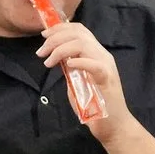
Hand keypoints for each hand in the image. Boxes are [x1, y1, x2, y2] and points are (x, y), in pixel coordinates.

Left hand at [37, 20, 130, 143]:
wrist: (113, 125)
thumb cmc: (95, 106)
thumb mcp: (78, 81)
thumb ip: (70, 68)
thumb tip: (56, 57)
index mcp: (96, 54)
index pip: (80, 30)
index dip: (60, 28)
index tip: (44, 35)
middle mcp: (102, 55)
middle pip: (79, 33)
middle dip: (55, 38)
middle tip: (41, 51)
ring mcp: (106, 65)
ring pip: (83, 44)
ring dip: (60, 49)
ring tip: (48, 61)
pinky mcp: (107, 79)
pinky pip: (93, 64)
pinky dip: (78, 61)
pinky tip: (66, 65)